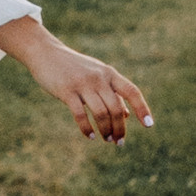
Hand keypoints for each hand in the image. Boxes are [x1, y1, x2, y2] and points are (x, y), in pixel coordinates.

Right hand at [0, 15, 151, 143]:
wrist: (46, 53)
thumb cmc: (74, 67)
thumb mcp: (97, 75)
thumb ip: (113, 93)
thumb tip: (128, 115)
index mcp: (109, 74)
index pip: (132, 91)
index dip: (142, 108)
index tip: (149, 126)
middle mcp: (99, 78)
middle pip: (116, 109)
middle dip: (119, 128)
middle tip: (118, 142)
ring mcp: (83, 84)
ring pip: (101, 113)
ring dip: (106, 130)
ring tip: (106, 140)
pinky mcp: (66, 91)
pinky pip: (81, 114)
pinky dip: (87, 128)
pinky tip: (90, 136)